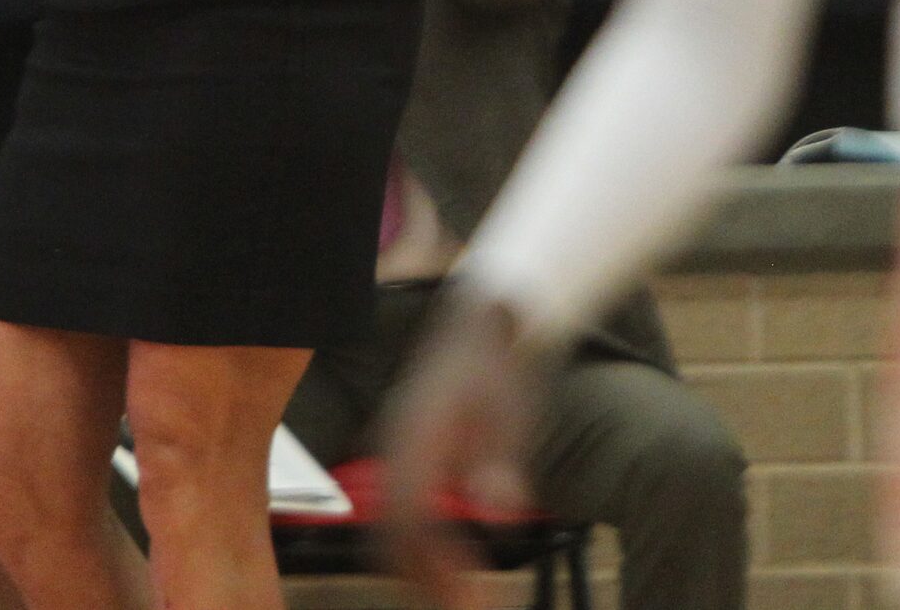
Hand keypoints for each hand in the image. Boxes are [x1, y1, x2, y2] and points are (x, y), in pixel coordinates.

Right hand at [381, 294, 544, 609]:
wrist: (486, 319)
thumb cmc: (501, 366)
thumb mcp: (511, 409)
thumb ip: (502, 460)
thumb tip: (501, 508)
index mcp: (416, 440)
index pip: (409, 518)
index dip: (434, 565)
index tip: (468, 598)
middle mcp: (396, 449)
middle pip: (389, 532)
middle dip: (420, 579)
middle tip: (463, 607)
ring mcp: (397, 451)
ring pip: (389, 526)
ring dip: (417, 568)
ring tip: (458, 596)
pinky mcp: (407, 455)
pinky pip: (400, 511)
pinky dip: (419, 546)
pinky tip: (451, 562)